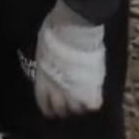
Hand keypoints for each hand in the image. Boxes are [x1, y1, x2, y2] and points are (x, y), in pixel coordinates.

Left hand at [32, 0, 105, 116]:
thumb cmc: (55, 32)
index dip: (50, 105)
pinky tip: (95, 94)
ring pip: (77, 111)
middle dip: (65, 108)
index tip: (55, 103)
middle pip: (60, 111)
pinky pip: (94, 105)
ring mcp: (74, 93)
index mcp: (42, 81)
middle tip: (72, 100)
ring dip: (80, 105)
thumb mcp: (44, 50)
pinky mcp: (91, 90)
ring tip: (85, 97)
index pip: (44, 104)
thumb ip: (47, 64)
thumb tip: (49, 64)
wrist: (74, 27)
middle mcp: (56, 92)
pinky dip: (94, 100)